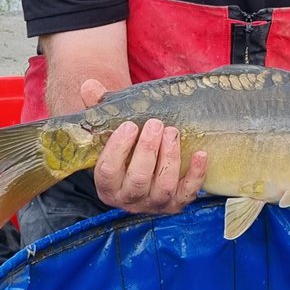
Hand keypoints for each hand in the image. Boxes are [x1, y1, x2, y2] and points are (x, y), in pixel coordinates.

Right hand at [81, 79, 207, 215]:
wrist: (143, 163)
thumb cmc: (125, 143)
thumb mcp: (110, 129)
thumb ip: (98, 108)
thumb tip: (89, 85)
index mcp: (107, 184)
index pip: (107, 171)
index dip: (118, 148)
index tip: (129, 125)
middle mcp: (128, 198)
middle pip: (137, 180)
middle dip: (147, 150)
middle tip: (155, 124)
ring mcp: (154, 203)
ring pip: (163, 188)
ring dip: (170, 159)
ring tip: (173, 132)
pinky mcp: (176, 204)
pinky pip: (188, 193)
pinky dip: (196, 175)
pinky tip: (200, 154)